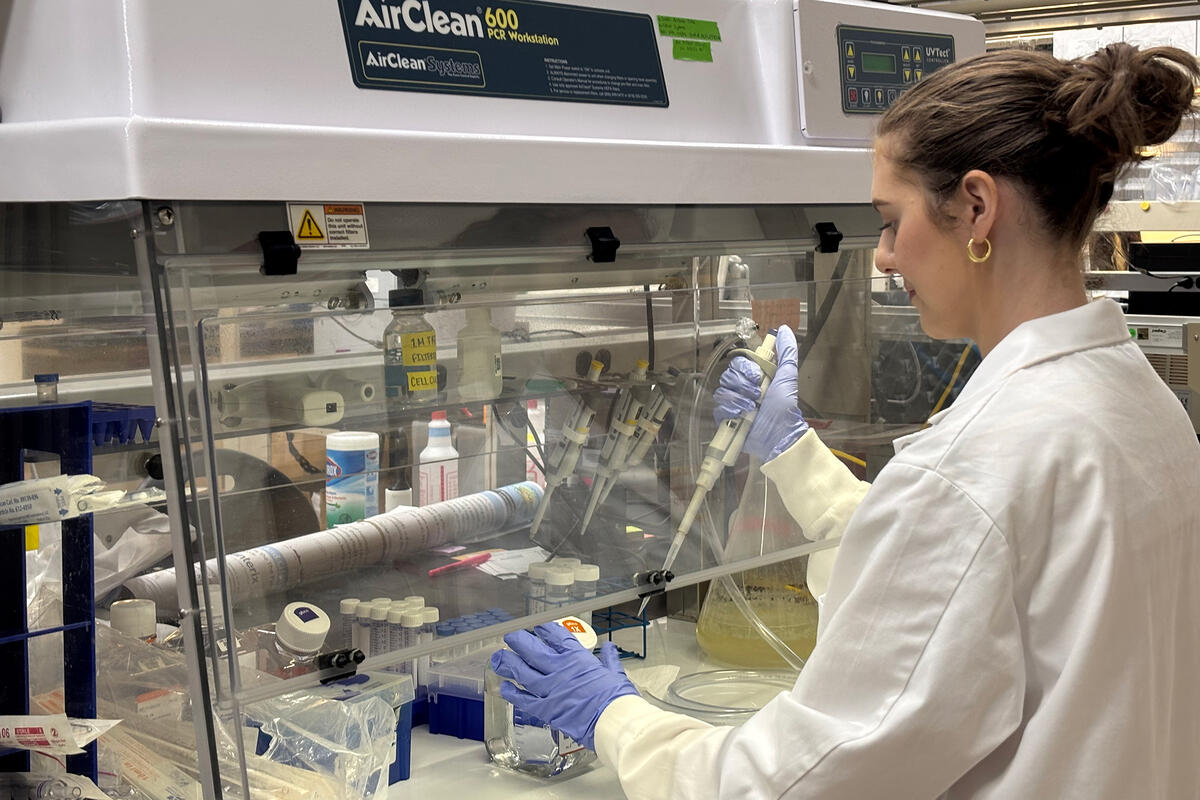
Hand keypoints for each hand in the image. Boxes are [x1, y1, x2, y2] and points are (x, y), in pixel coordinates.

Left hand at [490, 622, 638, 749]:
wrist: (613, 721)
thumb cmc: (617, 698)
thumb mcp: (616, 674)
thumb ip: (609, 660)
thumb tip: (609, 648)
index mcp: (577, 658)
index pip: (556, 637)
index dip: (544, 630)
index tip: (537, 627)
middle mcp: (559, 670)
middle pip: (533, 651)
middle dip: (519, 642)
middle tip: (509, 637)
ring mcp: (550, 689)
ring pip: (523, 672)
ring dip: (509, 664)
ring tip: (498, 658)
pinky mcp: (546, 709)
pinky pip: (524, 699)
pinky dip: (512, 693)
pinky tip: (504, 688)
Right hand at [712, 324, 808, 461]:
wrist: (779, 435)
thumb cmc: (785, 407)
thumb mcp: (788, 376)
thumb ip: (787, 352)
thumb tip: (784, 329)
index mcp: (754, 377)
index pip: (738, 362)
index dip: (744, 368)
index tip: (756, 377)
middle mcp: (742, 388)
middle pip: (728, 375)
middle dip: (742, 384)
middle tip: (756, 395)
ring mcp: (733, 403)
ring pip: (722, 390)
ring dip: (738, 398)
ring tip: (752, 407)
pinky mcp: (726, 418)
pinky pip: (719, 407)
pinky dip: (731, 410)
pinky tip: (742, 415)